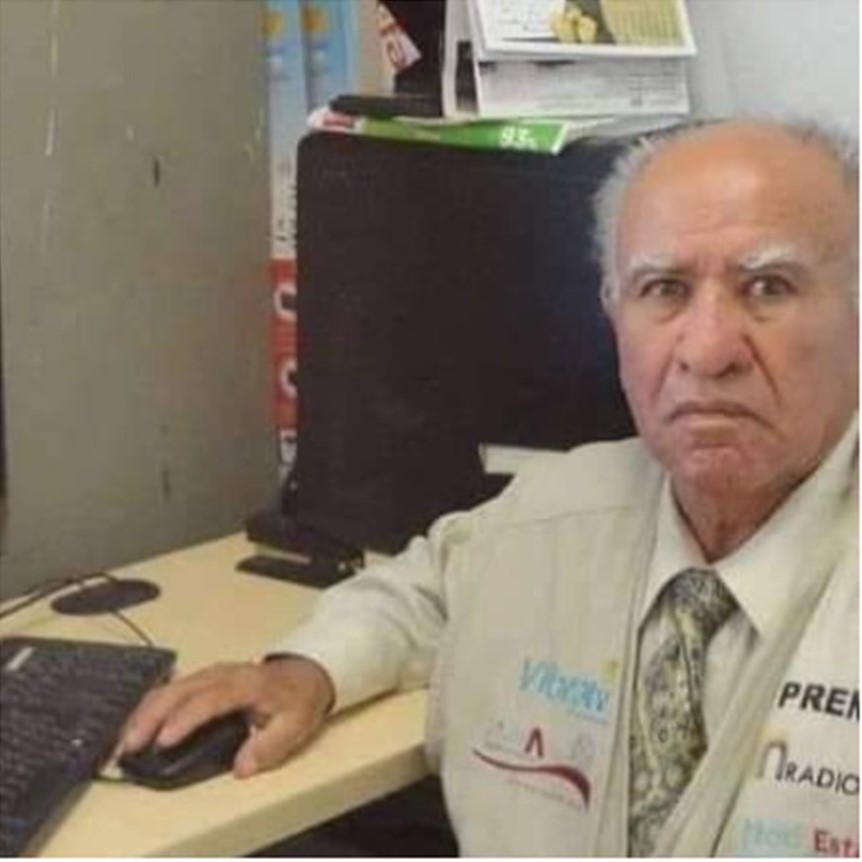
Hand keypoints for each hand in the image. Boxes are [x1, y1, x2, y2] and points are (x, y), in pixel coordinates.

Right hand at [119, 657, 334, 777]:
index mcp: (246, 684)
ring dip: (146, 711)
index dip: (185, 719)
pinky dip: (152, 706)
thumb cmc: (298, 700)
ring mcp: (212, 673)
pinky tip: (138, 724)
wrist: (306, 672)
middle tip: (130, 745)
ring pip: (172, 687)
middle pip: (181, 689)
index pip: (210, 699)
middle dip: (152, 716)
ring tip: (126, 740)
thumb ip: (269, 746)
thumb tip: (242, 767)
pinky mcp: (204, 679)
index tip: (164, 741)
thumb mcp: (295, 726)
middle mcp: (224, 674)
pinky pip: (173, 688)